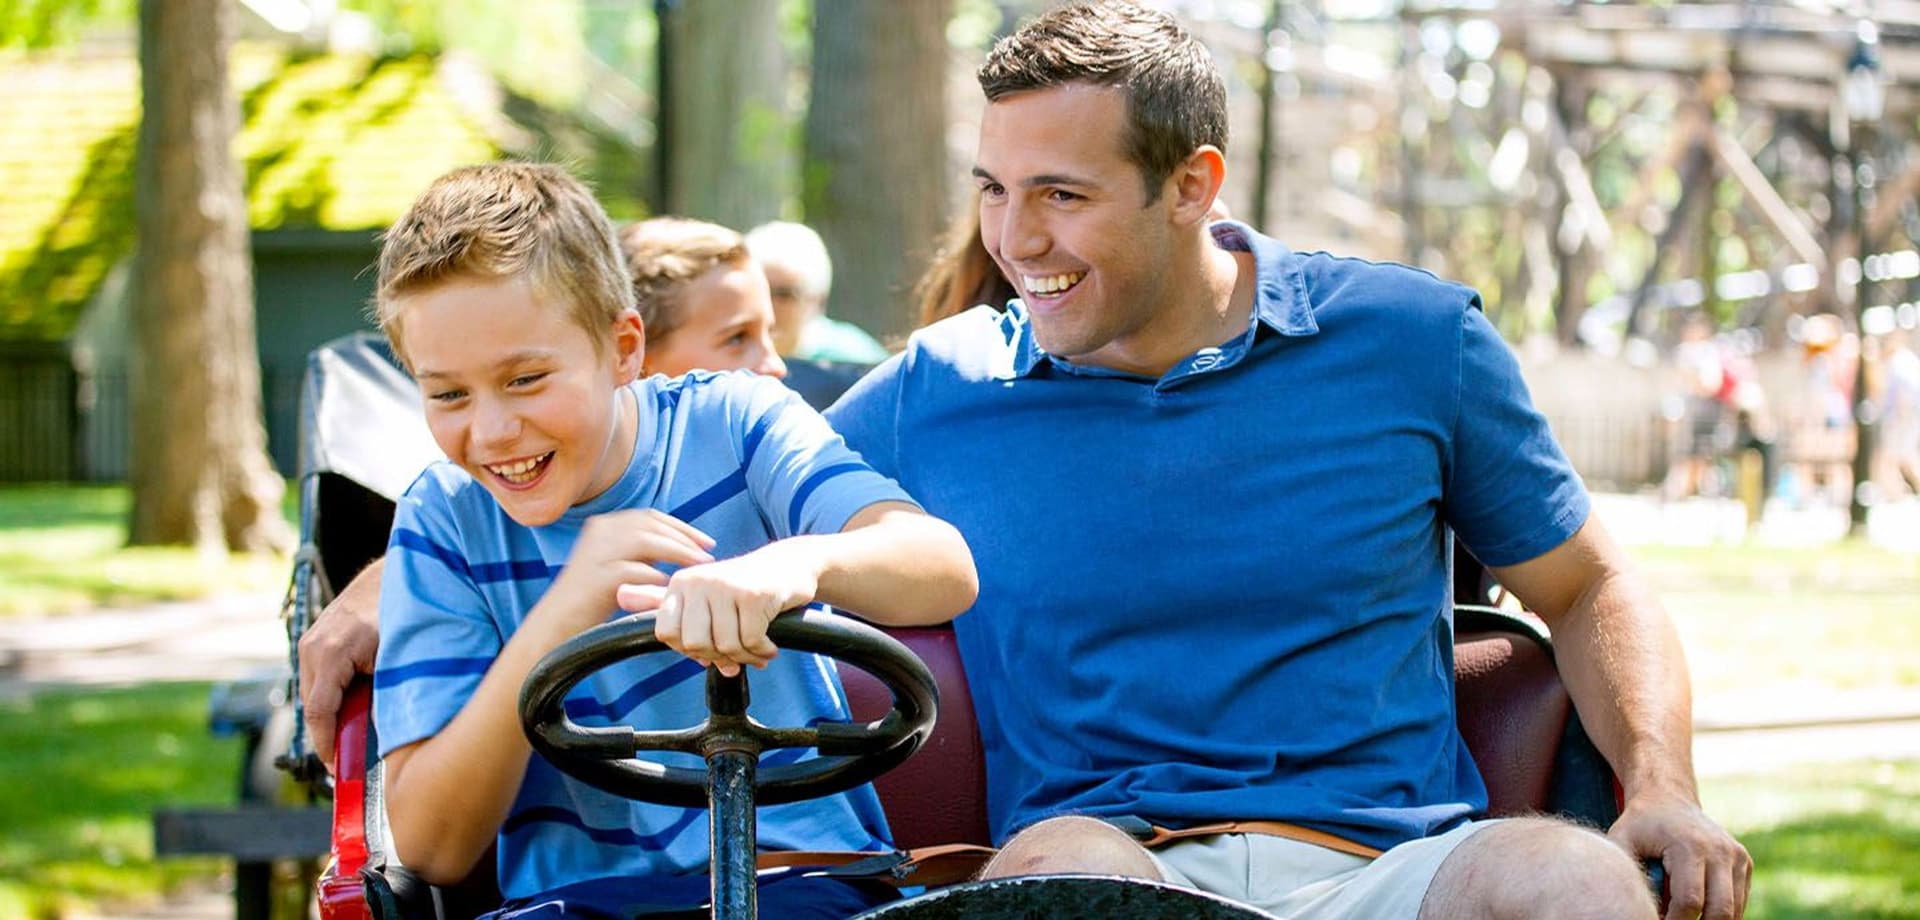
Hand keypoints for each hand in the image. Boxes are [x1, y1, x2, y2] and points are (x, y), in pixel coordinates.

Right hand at [299, 559, 384, 771]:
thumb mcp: (396, 660)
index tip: (337, 769)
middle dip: (328, 737)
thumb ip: (383, 695)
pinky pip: (318, 681)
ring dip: (329, 717)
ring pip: (313, 696)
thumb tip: (381, 735)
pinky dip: (331, 699)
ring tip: (350, 739)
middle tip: (346, 764)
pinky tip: (350, 709)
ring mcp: (310, 643)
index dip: (327, 745)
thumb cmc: (402, 615)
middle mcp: (312, 648)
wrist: (393, 575)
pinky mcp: (314, 641)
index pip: (318, 712)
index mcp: (330, 653)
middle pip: (312, 707)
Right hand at [542, 510, 715, 633]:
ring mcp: (595, 553)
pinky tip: (669, 586)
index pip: (651, 517)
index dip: (682, 527)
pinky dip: (655, 576)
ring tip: (698, 566)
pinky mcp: (595, 577)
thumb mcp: (619, 564)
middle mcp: (599, 533)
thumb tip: (684, 544)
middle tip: (709, 553)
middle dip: (685, 537)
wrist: (557, 624)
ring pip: (645, 540)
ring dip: (677, 551)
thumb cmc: (593, 599)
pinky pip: (633, 570)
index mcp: (605, 525)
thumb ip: (645, 551)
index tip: (706, 542)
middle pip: (651, 524)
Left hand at [616, 545, 817, 676]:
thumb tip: (620, 595)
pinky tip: (769, 645)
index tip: (708, 645)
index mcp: (680, 583)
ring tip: (757, 648)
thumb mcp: (702, 596)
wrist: (791, 564)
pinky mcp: (753, 594)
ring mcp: (726, 586)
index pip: (666, 634)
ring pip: (725, 645)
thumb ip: (662, 602)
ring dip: (746, 656)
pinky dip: (762, 650)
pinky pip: (751, 641)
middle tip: (737, 652)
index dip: (687, 648)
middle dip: (719, 655)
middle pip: (695, 644)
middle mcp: (698, 581)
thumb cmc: (743, 588)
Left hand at [1609, 795, 1751, 919]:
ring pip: (1733, 911)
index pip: (1689, 901)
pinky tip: (1696, 910)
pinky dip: (1719, 913)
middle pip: (1719, 911)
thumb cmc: (1639, 825)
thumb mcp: (1620, 843)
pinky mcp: (1744, 862)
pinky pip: (1738, 902)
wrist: (1667, 798)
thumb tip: (1634, 909)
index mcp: (1690, 846)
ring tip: (1681, 916)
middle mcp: (1720, 851)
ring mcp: (1736, 856)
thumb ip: (1627, 876)